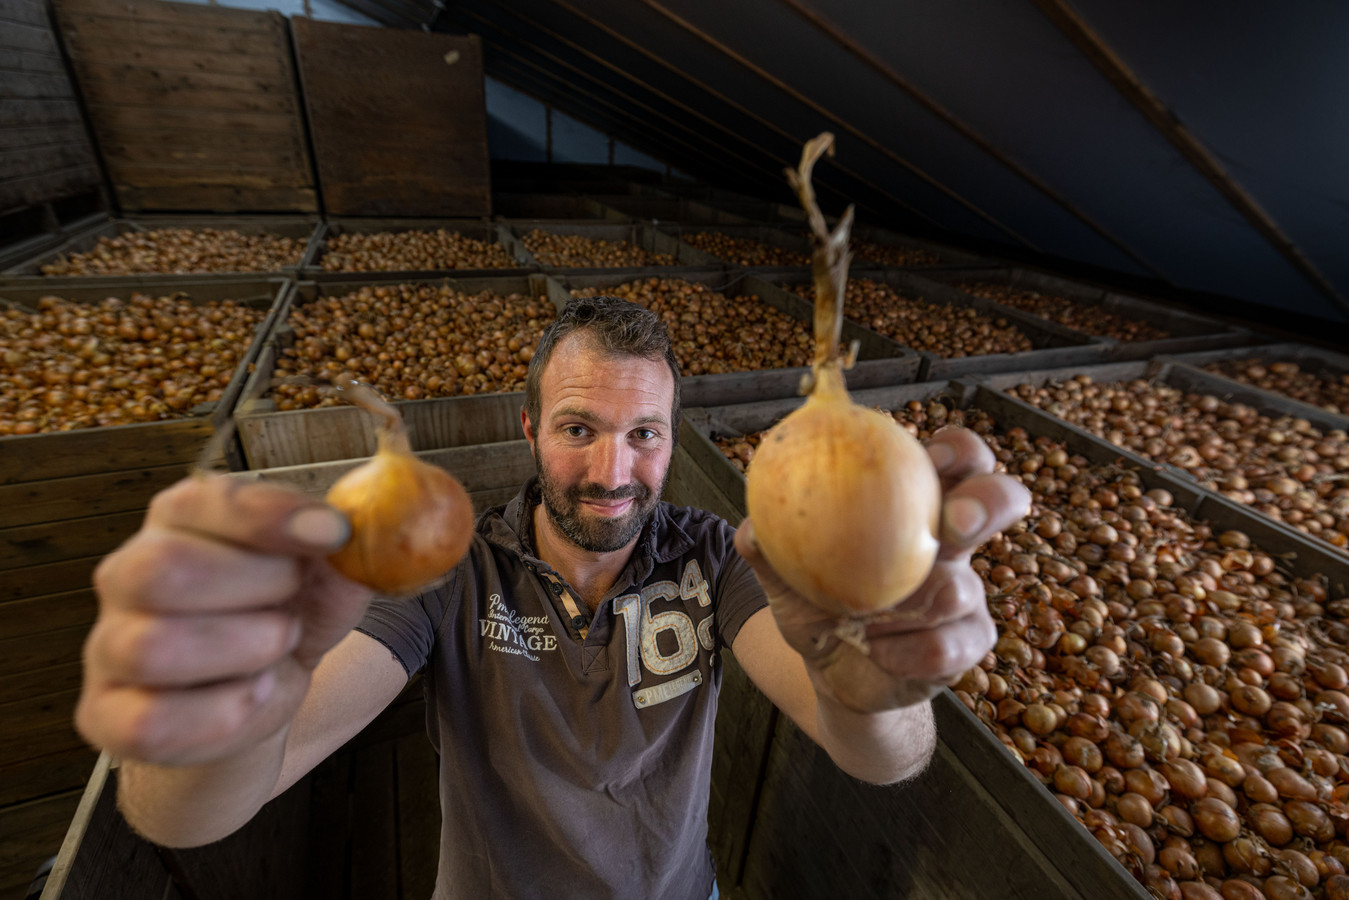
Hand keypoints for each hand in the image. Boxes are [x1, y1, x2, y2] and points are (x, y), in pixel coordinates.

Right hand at [76, 475, 370, 765]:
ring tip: (276, 647)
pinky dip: (220, 714)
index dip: (271, 516)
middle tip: (292, 600)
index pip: (205, 500)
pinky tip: (252, 694)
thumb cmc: (284, 616)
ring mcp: (110, 646)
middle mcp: (131, 574)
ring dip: (241, 650)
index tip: (333, 532)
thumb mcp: (326, 577)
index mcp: (181, 520)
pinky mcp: (109, 715)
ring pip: (152, 647)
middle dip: (254, 587)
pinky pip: (150, 722)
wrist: (257, 698)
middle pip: (163, 569)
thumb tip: (365, 539)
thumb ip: (344, 555)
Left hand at [735, 426, 1029, 713]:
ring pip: (965, 588)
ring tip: (864, 619)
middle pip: (1000, 500)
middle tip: (954, 524)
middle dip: (990, 501)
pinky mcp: (967, 644)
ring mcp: (966, 594)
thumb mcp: (786, 574)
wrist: (832, 672)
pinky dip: (907, 651)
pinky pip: (950, 646)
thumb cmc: (815, 604)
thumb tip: (750, 529)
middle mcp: (951, 543)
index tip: (935, 456)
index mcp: (915, 506)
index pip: (955, 460)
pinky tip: (877, 651)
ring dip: (911, 607)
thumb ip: (770, 547)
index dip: (959, 449)